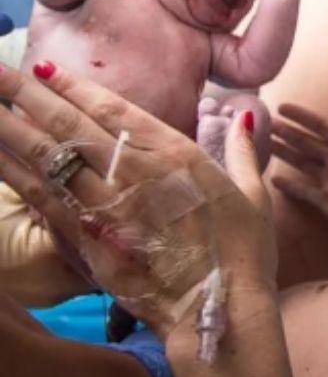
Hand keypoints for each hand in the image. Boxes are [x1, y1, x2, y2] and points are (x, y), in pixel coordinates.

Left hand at [0, 62, 274, 340]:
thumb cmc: (244, 255)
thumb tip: (245, 114)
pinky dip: (13, 174)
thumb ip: (243, 151)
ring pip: (49, 156)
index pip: (114, 110)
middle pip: (71, 123)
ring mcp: (108, 203)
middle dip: (27, 94)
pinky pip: (42, 198)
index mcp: (178, 154)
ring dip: (9, 127)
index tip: (43, 67)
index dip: (74, 87)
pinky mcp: (88, 238)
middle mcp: (136, 170)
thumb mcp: (254, 196)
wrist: (220, 308)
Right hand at [270, 103, 327, 274]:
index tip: (280, 106)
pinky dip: (289, 186)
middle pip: (307, 143)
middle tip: (258, 123)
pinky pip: (306, 193)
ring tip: (258, 144)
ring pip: (302, 164)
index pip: (324, 127)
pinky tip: (271, 178)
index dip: (302, 117)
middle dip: (284, 132)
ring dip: (282, 154)